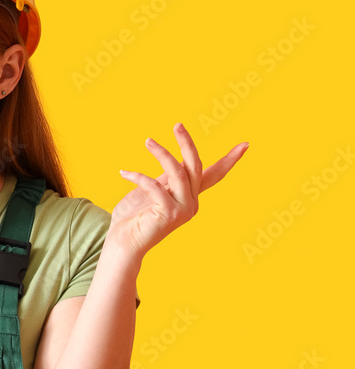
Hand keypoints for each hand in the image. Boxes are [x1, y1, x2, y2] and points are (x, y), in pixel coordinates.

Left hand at [108, 123, 247, 258]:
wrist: (122, 242)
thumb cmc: (134, 217)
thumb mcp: (152, 190)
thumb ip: (166, 178)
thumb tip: (175, 159)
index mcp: (191, 196)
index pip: (213, 175)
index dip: (229, 160)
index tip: (246, 144)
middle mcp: (191, 203)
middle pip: (196, 166)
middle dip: (187, 143)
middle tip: (178, 125)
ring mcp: (183, 210)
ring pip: (177, 171)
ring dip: (161, 153)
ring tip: (148, 141)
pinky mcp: (168, 214)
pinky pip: (154, 185)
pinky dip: (138, 176)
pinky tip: (124, 173)